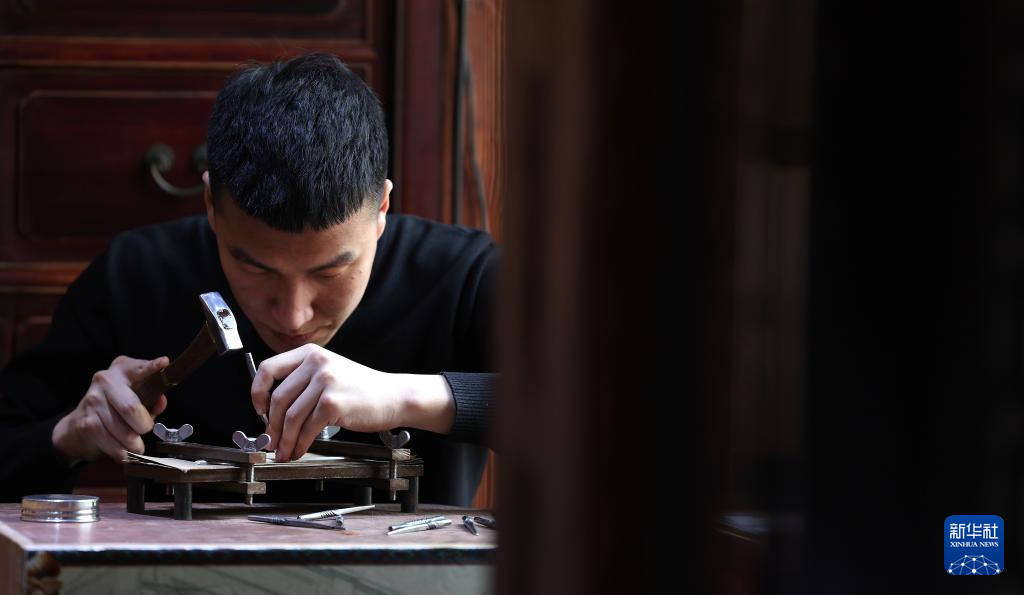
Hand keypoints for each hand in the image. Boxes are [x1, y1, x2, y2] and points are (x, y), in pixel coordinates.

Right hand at [52, 356, 168, 462]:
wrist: (76, 426)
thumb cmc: (114, 410)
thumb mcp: (136, 398)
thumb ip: (152, 398)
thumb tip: (160, 402)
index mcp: (122, 370)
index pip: (139, 368)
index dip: (152, 367)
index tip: (164, 362)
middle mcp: (105, 381)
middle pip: (132, 408)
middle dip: (144, 426)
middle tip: (144, 429)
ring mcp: (93, 401)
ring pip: (126, 432)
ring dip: (135, 444)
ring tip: (134, 444)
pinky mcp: (87, 423)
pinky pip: (115, 445)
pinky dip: (123, 453)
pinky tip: (122, 450)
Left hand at [251, 344, 454, 460]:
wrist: (394, 397)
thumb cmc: (364, 389)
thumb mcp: (331, 372)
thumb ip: (304, 381)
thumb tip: (273, 410)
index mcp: (311, 353)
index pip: (268, 369)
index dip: (258, 392)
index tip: (259, 410)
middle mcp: (316, 363)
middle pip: (279, 399)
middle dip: (272, 426)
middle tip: (272, 441)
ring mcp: (326, 381)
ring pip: (291, 416)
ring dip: (285, 440)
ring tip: (285, 451)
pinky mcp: (333, 403)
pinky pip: (307, 428)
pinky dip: (300, 444)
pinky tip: (301, 450)